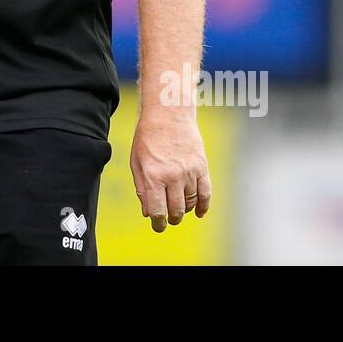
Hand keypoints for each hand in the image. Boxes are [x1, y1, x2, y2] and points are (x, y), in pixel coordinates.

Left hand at [130, 115, 210, 232]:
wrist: (168, 114)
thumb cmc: (148, 137)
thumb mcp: (136, 162)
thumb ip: (142, 189)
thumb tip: (148, 212)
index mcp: (153, 176)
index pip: (158, 211)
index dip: (158, 224)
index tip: (159, 226)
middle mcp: (172, 176)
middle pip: (176, 211)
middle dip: (172, 219)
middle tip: (169, 218)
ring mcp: (189, 172)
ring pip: (191, 203)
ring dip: (185, 210)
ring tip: (179, 208)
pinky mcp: (201, 167)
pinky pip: (206, 193)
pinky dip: (203, 206)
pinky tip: (199, 212)